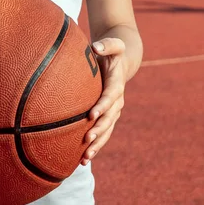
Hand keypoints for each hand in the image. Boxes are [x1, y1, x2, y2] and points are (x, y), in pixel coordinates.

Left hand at [81, 38, 126, 165]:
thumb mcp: (112, 45)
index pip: (110, 96)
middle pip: (110, 119)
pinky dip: (95, 147)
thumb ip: (106, 44)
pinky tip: (82, 160)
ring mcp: (113, 111)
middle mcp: (117, 101)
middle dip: (99, 130)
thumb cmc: (111, 52)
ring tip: (85, 158)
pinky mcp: (108, 118)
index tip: (91, 114)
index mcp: (116, 84)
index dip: (103, 106)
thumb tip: (96, 47)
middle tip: (87, 140)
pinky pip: (103, 134)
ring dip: (98, 145)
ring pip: (107, 131)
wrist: (121, 62)